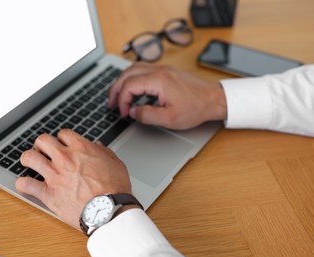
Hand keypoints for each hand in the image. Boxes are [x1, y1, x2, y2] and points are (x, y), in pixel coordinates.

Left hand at [15, 130, 131, 229]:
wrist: (109, 210)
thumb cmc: (115, 188)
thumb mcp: (115, 163)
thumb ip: (103, 152)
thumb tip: (97, 146)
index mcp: (81, 148)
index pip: (63, 134)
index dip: (62, 139)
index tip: (63, 145)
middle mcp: (65, 158)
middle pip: (42, 140)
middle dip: (42, 145)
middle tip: (44, 152)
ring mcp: (54, 175)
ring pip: (29, 157)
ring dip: (28, 159)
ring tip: (30, 163)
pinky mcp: (48, 193)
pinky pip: (26, 184)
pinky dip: (23, 184)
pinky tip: (25, 184)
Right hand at [108, 62, 226, 129]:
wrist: (213, 99)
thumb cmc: (196, 108)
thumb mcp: (170, 119)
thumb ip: (147, 115)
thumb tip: (133, 112)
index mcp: (159, 81)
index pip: (129, 86)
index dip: (122, 100)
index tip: (124, 113)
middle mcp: (159, 71)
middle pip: (127, 74)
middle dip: (116, 89)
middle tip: (111, 103)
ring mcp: (162, 69)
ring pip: (133, 68)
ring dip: (122, 81)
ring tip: (117, 95)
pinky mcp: (165, 71)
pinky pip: (142, 69)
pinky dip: (132, 78)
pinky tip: (131, 88)